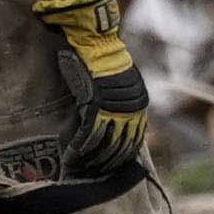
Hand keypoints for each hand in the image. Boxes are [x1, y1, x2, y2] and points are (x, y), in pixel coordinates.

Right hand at [29, 0, 151, 182]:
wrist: (95, 40)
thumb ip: (119, 100)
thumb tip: (114, 119)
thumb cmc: (104, 58)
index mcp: (139, 103)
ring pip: (107, 144)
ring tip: (83, 169)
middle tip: (96, 173)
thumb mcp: (120, 81)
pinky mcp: (97, 105)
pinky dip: (82, 148)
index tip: (111, 165)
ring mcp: (114, 108)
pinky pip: (91, 135)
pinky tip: (74, 157)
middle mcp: (131, 109)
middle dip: (108, 162)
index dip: (122, 155)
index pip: (134, 138)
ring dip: (94, 160)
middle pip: (122, 145)